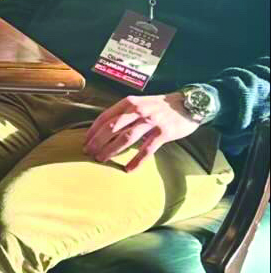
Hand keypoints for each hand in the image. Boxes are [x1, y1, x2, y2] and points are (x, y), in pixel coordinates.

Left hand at [83, 92, 199, 171]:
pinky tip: (128, 169)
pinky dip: (137, 160)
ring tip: (101, 159)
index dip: (93, 130)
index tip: (85, 141)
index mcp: (129, 103)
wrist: (188, 104)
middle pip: (111, 128)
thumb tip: (105, 128)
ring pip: (126, 138)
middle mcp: (138, 110)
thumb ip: (124, 113)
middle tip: (88, 152)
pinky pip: (147, 149)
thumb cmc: (159, 106)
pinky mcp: (163, 133)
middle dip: (97, 141)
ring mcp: (151, 121)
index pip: (105, 117)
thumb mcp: (139, 103)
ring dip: (111, 150)